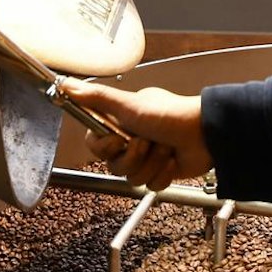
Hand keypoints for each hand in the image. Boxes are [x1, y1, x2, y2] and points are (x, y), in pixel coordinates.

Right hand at [58, 79, 211, 190]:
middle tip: (147, 141)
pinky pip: (151, 185)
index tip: (118, 139)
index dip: (105, 147)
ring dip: (151, 163)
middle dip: (133, 156)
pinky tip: (173, 160)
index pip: (95, 144)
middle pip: (114, 165)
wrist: (205, 134)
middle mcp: (130, 140)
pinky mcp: (160, 172)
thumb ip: (96, 98)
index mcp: (120, 122)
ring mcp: (146, 157)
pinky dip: (164, 174)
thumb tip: (67, 85)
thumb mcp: (129, 104)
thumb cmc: (170, 115)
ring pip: (132, 178)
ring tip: (164, 148)